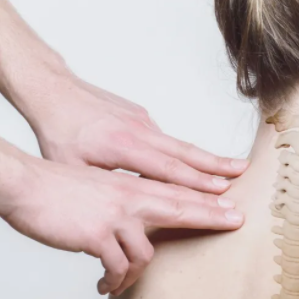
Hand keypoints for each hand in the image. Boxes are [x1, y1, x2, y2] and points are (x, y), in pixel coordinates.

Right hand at [4, 156, 244, 295]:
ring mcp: (117, 217)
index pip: (180, 192)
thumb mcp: (103, 188)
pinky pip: (118, 267)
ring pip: (147, 254)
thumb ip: (127, 200)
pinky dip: (115, 279)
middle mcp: (131, 198)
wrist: (28, 185)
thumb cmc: (62, 187)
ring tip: (119, 280)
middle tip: (237, 221)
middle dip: (212, 217)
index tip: (232, 203)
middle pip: (182, 208)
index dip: (208, 199)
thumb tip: (141, 221)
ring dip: (135, 273)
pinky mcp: (98, 236)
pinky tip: (105, 283)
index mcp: (133, 186)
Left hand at [24, 73, 248, 192]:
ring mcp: (143, 121)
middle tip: (244, 174)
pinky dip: (187, 151)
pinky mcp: (141, 116)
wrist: (54, 91)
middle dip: (217, 166)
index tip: (221, 191)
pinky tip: (198, 163)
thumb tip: (129, 208)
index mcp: (124, 147)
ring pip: (181, 143)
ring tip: (233, 167)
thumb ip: (105, 187)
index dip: (196, 183)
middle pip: (185, 152)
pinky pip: (167, 137)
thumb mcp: (71, 168)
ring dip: (208, 158)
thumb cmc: (58, 132)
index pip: (168, 169)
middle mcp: (140, 131)